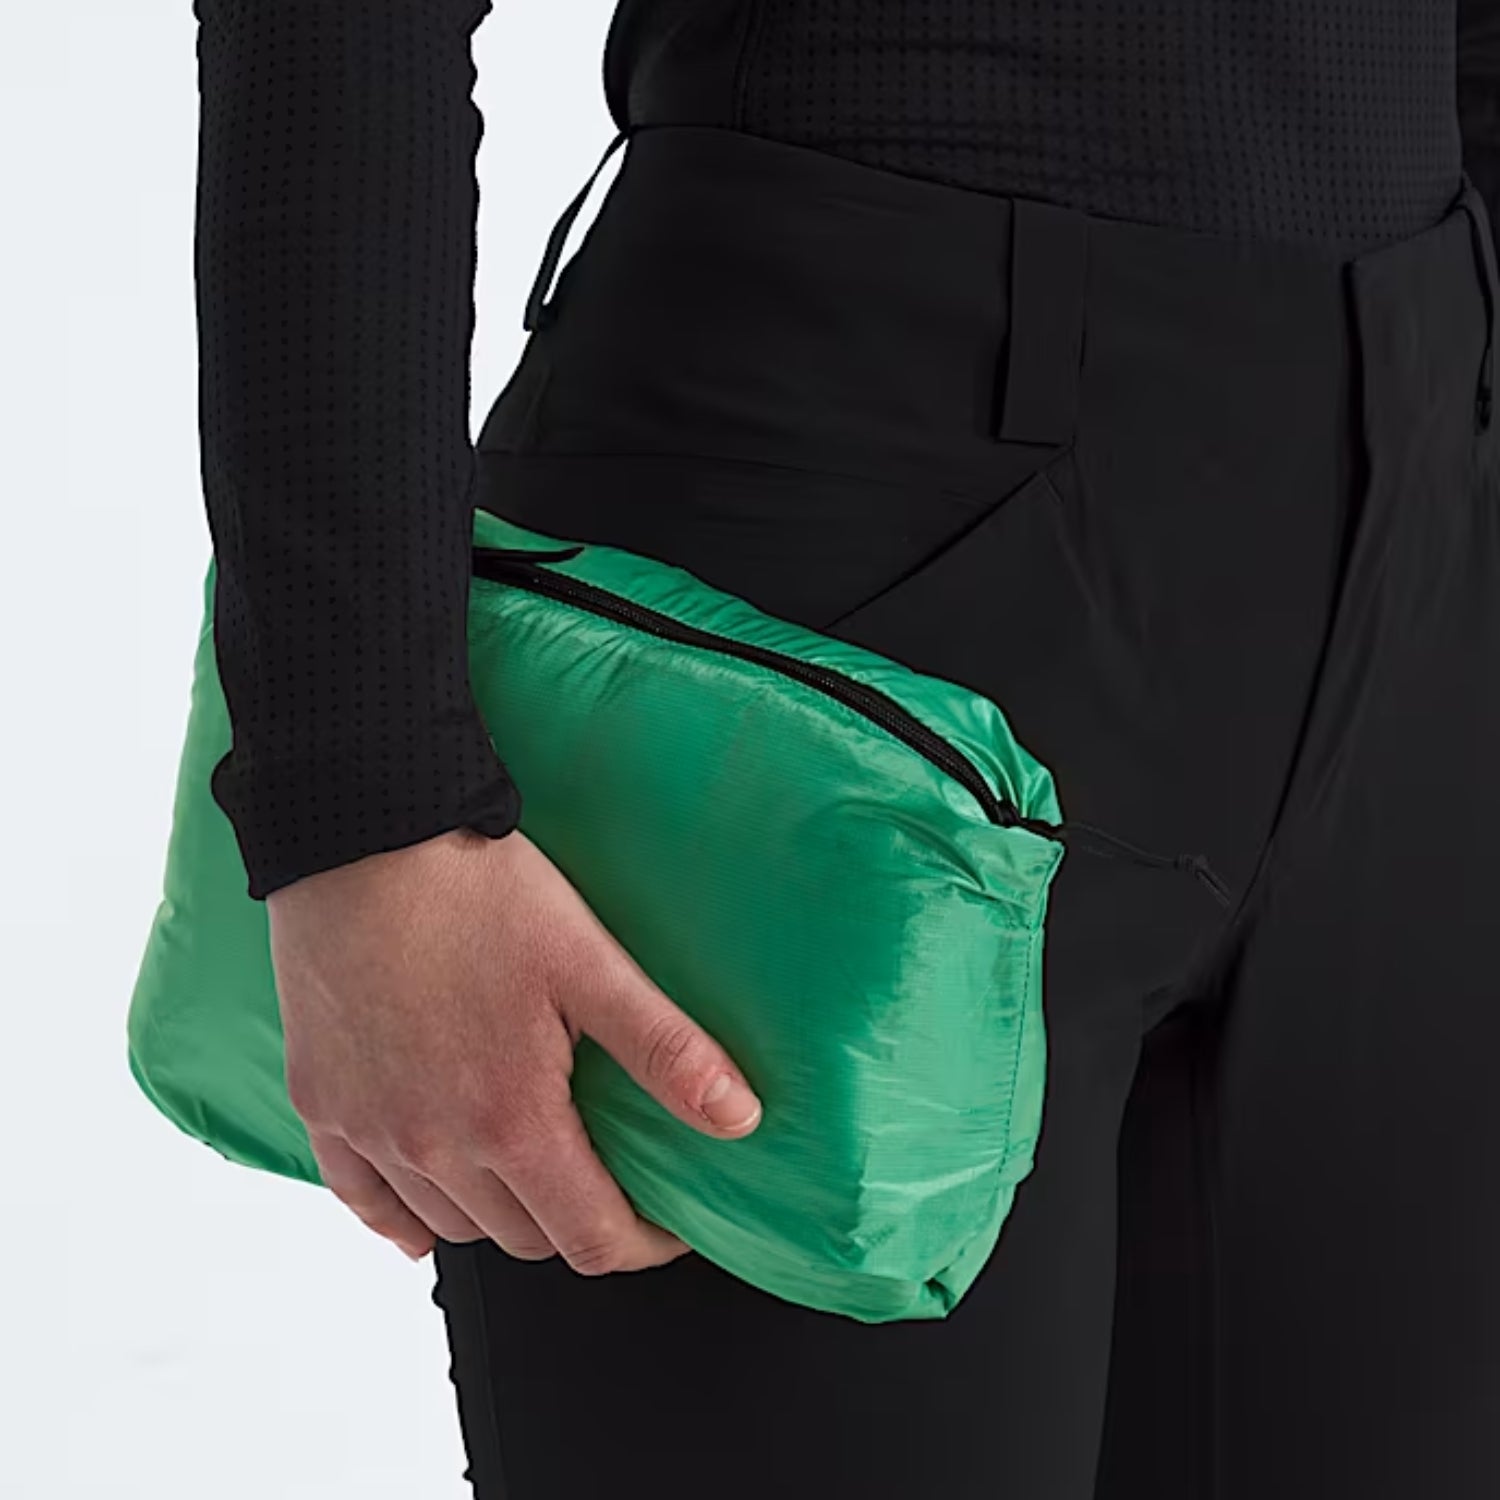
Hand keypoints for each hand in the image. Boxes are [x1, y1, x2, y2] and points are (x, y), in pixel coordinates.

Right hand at [265, 825, 761, 1270]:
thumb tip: (739, 1118)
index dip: (645, 1244)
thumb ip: (665, 1049)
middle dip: (580, 1223)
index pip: (591, 1239)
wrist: (362, 838)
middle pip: (525, 1239)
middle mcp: (434, 1147)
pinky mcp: (321, 1103)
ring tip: (536, 1171)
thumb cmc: (476, 892)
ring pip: (451, 1225)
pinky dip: (404, 1216)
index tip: (669, 1222)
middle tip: (609, 1177)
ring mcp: (371, 1131)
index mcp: (509, 1120)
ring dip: (502, 1214)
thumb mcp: (589, 963)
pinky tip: (426, 1209)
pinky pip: (362, 1200)